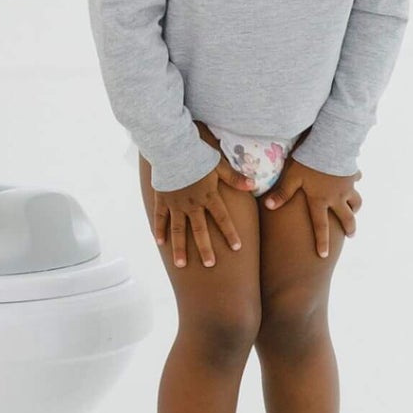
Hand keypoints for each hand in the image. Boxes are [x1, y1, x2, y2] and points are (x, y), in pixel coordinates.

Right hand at [154, 153, 256, 268]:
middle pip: (199, 230)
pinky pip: (160, 217)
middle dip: (205, 248)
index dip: (230, 233)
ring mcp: (175, 204)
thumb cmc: (197, 154)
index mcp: (208, 196)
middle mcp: (192, 204)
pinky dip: (159, 230)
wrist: (172, 148)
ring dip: (180, 248)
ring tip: (181, 264)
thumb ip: (235, 178)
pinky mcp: (162, 199)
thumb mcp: (219, 165)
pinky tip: (159, 243)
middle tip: (210, 265)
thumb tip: (253, 184)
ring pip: (178, 230)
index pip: (222, 218)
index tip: (237, 248)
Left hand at [262, 160, 361, 257]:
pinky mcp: (352, 173)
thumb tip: (268, 206)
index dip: (322, 242)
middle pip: (346, 218)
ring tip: (354, 210)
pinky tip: (356, 178)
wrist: (330, 144)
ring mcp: (347, 186)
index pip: (321, 226)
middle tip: (351, 235)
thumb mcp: (292, 177)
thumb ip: (282, 193)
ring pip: (356, 201)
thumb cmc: (308, 161)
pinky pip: (357, 178)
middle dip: (350, 228)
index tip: (324, 255)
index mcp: (320, 201)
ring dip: (355, 207)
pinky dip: (356, 180)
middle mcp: (336, 197)